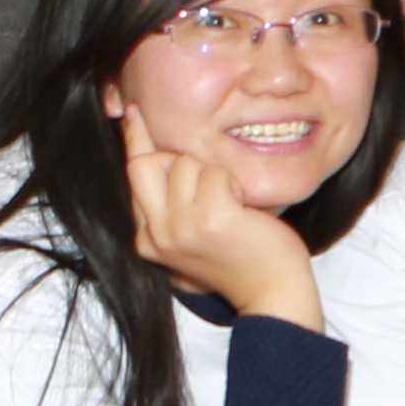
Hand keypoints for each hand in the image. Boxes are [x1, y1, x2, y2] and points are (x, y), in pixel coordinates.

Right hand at [123, 143, 318, 324]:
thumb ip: (170, 205)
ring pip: (186, 164)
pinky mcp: (211, 220)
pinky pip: (215, 173)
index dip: (134, 140)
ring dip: (215, 175)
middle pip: (147, 163)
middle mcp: (155, 234)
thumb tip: (161, 155)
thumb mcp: (192, 235)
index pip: (132, 175)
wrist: (272, 293)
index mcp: (146, 238)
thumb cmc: (240, 258)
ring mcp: (180, 228)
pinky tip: (243, 210)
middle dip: (179, 161)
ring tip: (232, 208)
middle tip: (210, 184)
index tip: (133, 112)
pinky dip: (232, 183)